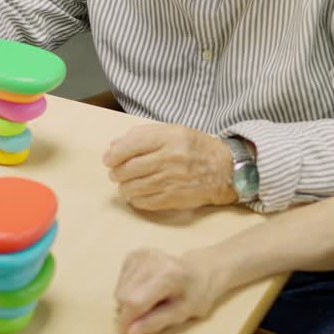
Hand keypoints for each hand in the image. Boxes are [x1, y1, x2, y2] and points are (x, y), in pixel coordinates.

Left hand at [102, 124, 237, 210]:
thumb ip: (143, 134)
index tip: (108, 159)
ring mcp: (172, 180)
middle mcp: (170, 158)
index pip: (131, 145)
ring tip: (125, 184)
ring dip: (123, 187)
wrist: (225, 171)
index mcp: (169, 138)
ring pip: (133, 187)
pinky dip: (135, 199)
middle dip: (116, 172)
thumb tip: (114, 146)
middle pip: (128, 168)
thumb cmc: (196, 148)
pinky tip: (136, 195)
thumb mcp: (174, 131)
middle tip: (115, 173)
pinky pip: (145, 202)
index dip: (114, 154)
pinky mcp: (174, 198)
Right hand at [115, 249, 219, 333]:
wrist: (201, 271)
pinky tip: (144, 291)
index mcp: (167, 275)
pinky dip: (128, 291)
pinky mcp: (134, 255)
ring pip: (119, 289)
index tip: (129, 333)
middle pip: (123, 295)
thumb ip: (155, 322)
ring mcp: (141, 255)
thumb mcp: (182, 314)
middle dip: (128, 313)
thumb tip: (130, 332)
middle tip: (144, 319)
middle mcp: (151, 260)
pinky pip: (120, 282)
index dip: (128, 320)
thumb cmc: (196, 295)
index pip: (135, 301)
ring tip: (149, 303)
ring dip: (128, 303)